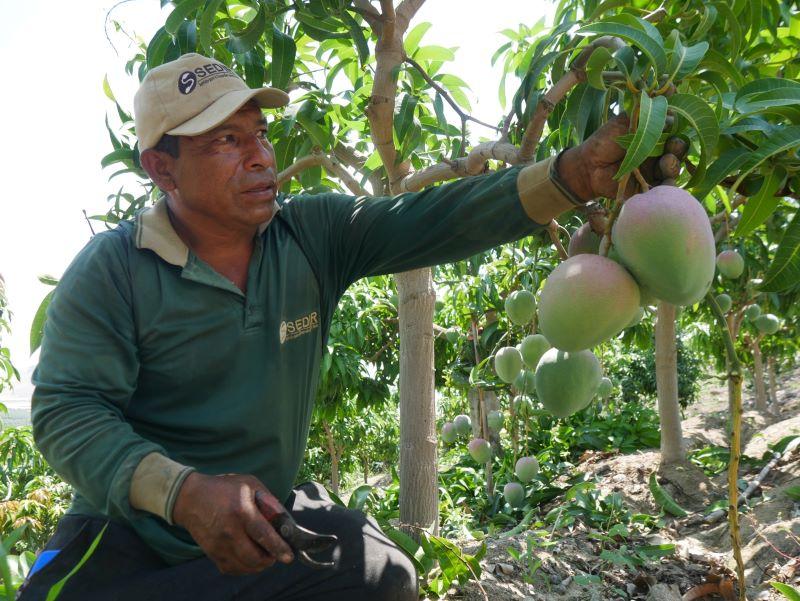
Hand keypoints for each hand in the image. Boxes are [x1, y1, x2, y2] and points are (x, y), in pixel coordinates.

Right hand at [172, 472, 293, 574]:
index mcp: (241, 511)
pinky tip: (249, 558)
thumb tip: (284, 520)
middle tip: (276, 554)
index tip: (289, 556)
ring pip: (244, 566)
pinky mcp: (212, 553)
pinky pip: (232, 569)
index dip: (278, 548)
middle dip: (270, 559)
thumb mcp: (250, 484)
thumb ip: (269, 501)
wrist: (190, 498)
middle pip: (255, 557)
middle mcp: (229, 531)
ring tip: (264, 555)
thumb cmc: (224, 488)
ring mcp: (219, 545)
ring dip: (259, 565)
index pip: (263, 535)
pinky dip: (244, 567)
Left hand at [557, 114, 668, 200]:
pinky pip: (663, 190)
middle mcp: (658, 153)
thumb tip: (670, 87)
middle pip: (677, 151)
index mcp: (654, 136)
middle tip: (671, 145)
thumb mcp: (626, 121)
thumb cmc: (605, 141)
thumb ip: (647, 109)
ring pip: (673, 170)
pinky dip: (667, 187)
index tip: (672, 122)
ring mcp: (654, 172)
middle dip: (677, 148)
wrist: (588, 166)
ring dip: (673, 165)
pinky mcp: (647, 188)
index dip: (676, 127)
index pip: (674, 131)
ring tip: (665, 162)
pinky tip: (665, 183)